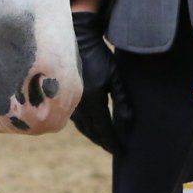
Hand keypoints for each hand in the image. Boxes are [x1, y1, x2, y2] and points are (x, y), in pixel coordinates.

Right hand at [71, 9, 133, 154]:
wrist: (77, 40)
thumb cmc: (99, 56)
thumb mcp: (115, 76)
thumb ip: (122, 100)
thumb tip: (128, 122)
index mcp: (93, 101)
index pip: (104, 130)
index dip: (113, 142)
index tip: (122, 152)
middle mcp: (79, 105)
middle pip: (92, 132)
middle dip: (103, 142)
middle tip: (114, 149)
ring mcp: (69, 100)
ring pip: (82, 126)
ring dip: (93, 135)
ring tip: (103, 140)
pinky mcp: (64, 95)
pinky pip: (75, 118)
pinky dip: (84, 126)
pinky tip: (90, 126)